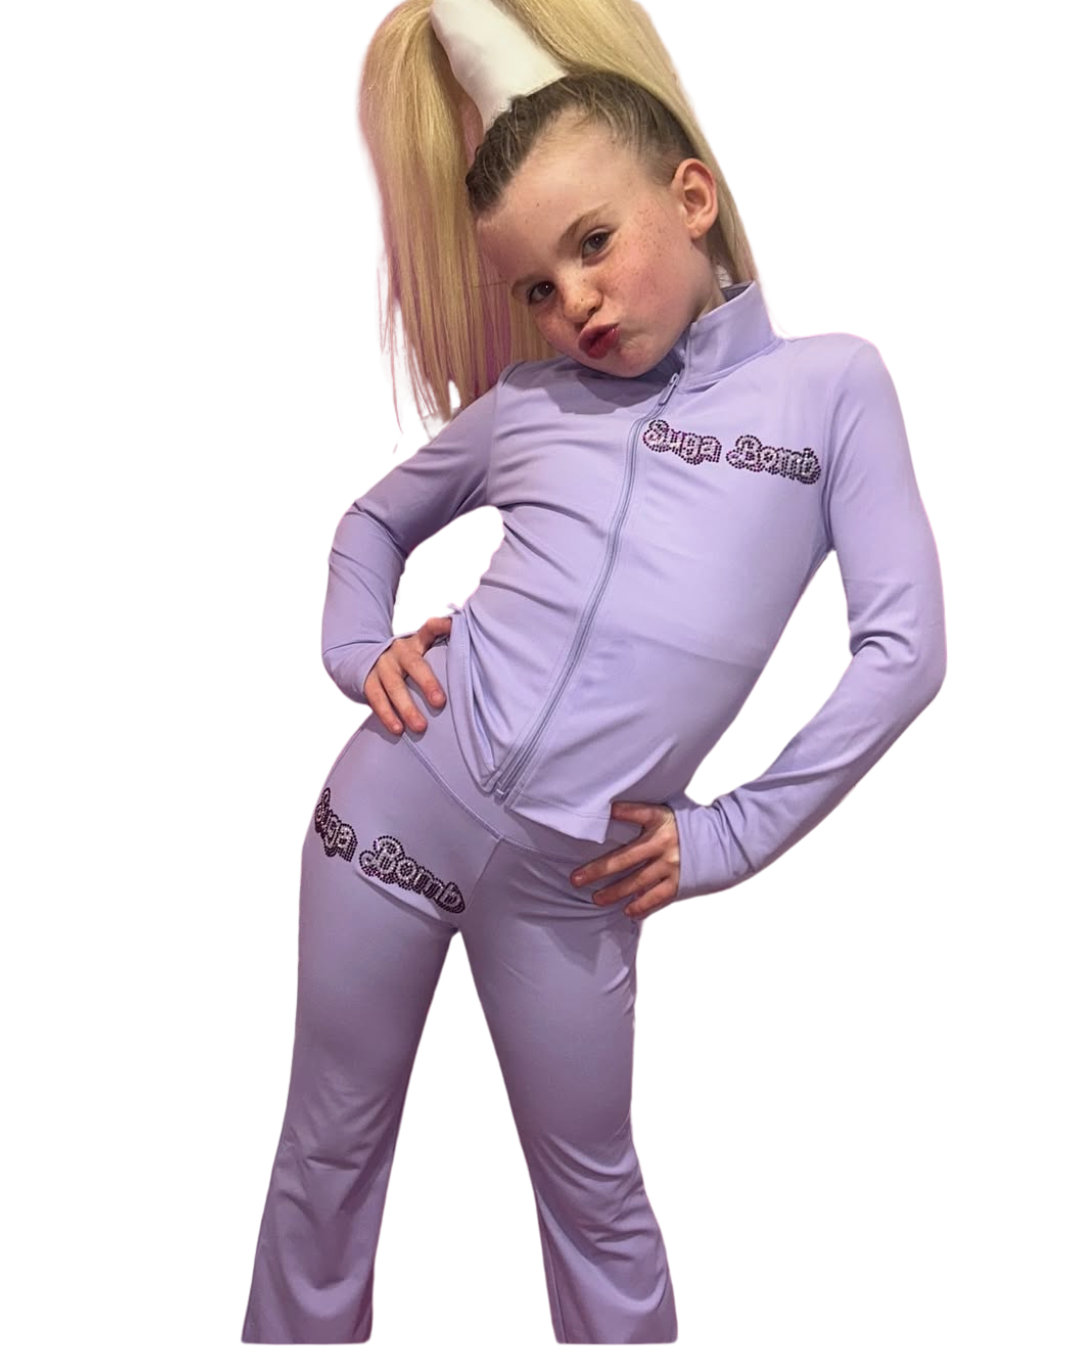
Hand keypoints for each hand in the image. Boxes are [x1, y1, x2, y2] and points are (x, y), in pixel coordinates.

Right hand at [363, 615, 451, 734]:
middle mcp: (399, 651)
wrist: (369, 659)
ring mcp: (382, 666)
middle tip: (440, 702)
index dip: (441, 626)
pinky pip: (377, 699)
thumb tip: (477, 651)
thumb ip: (444, 650)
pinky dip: (387, 715)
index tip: (452, 626)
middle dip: (427, 683)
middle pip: (414, 664)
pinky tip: (398, 729)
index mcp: (416, 642)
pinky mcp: (368, 681)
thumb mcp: (424, 650)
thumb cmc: (409, 661)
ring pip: (393, 686)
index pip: (430, 630)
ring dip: (407, 707)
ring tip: (420, 726)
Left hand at [569, 801, 680, 919]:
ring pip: (637, 882)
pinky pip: (657, 898)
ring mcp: (672, 866)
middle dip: (599, 870)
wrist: (723, 843)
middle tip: (577, 879)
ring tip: (597, 899)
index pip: (638, 813)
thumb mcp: (667, 813)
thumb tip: (611, 813)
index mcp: (661, 821)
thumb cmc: (688, 827)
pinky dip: (641, 906)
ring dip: (615, 892)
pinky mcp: (680, 883)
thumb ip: (643, 815)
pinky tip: (628, 911)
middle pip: (625, 858)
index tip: (604, 813)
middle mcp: (664, 844)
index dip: (622, 812)